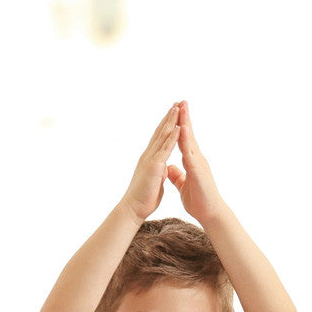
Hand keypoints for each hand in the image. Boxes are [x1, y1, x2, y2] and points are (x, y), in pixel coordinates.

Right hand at [122, 104, 180, 220]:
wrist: (133, 208)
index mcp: (151, 159)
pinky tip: (178, 127)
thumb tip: (163, 169)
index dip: (166, 124)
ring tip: (178, 108)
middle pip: (160, 132)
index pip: (159, 138)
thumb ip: (159, 172)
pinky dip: (172, 138)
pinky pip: (165, 149)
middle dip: (169, 117)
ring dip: (171, 121)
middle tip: (177, 103)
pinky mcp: (155, 166)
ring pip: (163, 136)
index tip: (173, 113)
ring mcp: (151, 159)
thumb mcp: (154, 180)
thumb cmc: (144, 198)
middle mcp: (149, 155)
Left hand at [167, 101, 225, 223]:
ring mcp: (199, 164)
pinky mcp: (199, 171)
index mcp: (192, 161)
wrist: (210, 214)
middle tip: (181, 101)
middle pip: (188, 135)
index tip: (175, 111)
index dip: (179, 126)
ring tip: (182, 109)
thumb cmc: (199, 201)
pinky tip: (183, 130)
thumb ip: (178, 175)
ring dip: (186, 124)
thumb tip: (171, 167)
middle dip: (184, 118)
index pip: (184, 140)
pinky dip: (187, 141)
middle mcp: (196, 159)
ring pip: (190, 140)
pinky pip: (191, 153)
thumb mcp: (184, 185)